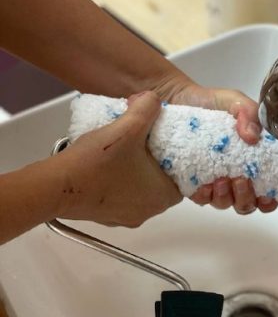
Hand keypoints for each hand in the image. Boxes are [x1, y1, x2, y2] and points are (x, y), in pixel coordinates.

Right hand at [56, 91, 181, 226]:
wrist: (56, 186)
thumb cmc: (95, 163)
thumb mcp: (127, 127)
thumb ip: (147, 109)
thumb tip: (153, 99)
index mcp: (162, 195)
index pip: (182, 179)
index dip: (176, 161)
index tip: (167, 147)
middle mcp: (149, 211)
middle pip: (161, 184)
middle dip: (154, 164)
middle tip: (144, 144)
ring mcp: (128, 218)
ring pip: (141, 192)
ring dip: (136, 173)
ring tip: (124, 152)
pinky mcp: (108, 217)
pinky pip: (122, 198)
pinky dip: (119, 183)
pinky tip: (108, 167)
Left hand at [168, 80, 277, 214]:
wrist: (177, 100)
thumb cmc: (211, 103)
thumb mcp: (235, 101)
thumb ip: (249, 113)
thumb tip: (252, 137)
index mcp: (252, 162)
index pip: (268, 191)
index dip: (270, 200)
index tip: (268, 194)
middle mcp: (235, 177)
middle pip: (247, 204)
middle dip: (247, 198)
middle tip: (241, 180)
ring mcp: (214, 182)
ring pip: (225, 204)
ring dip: (226, 197)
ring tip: (220, 180)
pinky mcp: (192, 183)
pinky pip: (201, 198)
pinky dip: (204, 195)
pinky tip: (203, 185)